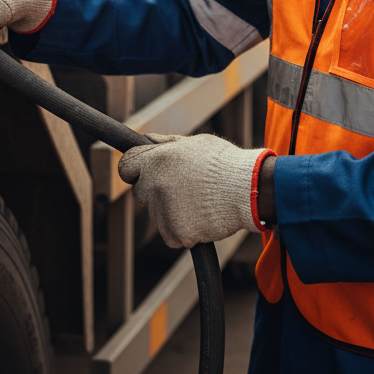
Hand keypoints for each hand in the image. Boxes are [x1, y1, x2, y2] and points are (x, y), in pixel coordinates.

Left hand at [118, 133, 272, 247]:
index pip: (126, 166)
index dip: (136, 168)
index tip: (145, 171)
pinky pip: (171, 233)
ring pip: (158, 214)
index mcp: (156, 160)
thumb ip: (165, 143)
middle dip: (155, 190)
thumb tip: (145, 140)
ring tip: (199, 200)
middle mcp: (154, 186)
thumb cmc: (223, 162)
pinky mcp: (174, 233)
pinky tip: (201, 216)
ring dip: (171, 210)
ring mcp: (163, 212)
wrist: (247, 190)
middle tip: (182, 186)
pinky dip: (182, 229)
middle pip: (140, 192)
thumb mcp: (194, 142)